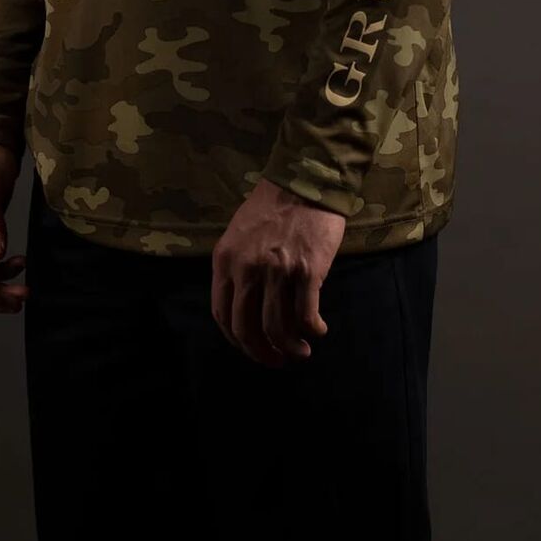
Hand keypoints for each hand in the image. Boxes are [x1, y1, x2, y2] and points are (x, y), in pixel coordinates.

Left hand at [211, 178, 344, 366]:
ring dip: (290, 349)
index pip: (222, 315)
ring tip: (300, 351)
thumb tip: (242, 302)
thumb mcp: (238, 233)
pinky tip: (318, 330)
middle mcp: (247, 269)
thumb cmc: (273, 205)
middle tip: (276, 360)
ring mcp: (277, 271)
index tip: (251, 347)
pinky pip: (306, 315)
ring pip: (277, 328)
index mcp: (225, 260)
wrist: (305, 180)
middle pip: (247, 329)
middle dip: (262, 353)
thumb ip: (236, 265)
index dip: (237, 340)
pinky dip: (312, 330)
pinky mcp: (307, 271)